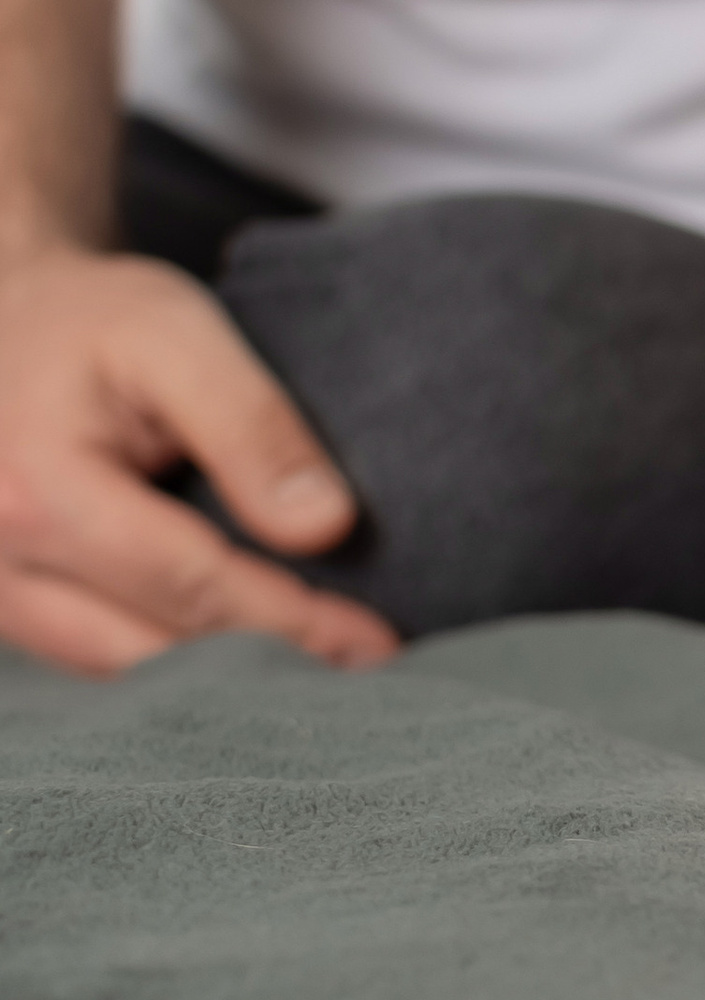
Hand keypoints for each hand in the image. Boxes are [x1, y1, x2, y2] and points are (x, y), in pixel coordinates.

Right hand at [0, 244, 395, 673]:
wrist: (6, 317)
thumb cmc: (91, 318)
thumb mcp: (175, 334)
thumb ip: (249, 425)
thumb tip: (326, 526)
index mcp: (39, 495)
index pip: (188, 586)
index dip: (288, 621)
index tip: (373, 644)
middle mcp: (1, 565)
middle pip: (152, 650)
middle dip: (264, 668)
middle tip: (363, 674)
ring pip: (121, 671)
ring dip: (220, 681)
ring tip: (318, 672)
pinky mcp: (11, 605)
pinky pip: (97, 656)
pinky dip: (174, 660)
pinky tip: (246, 651)